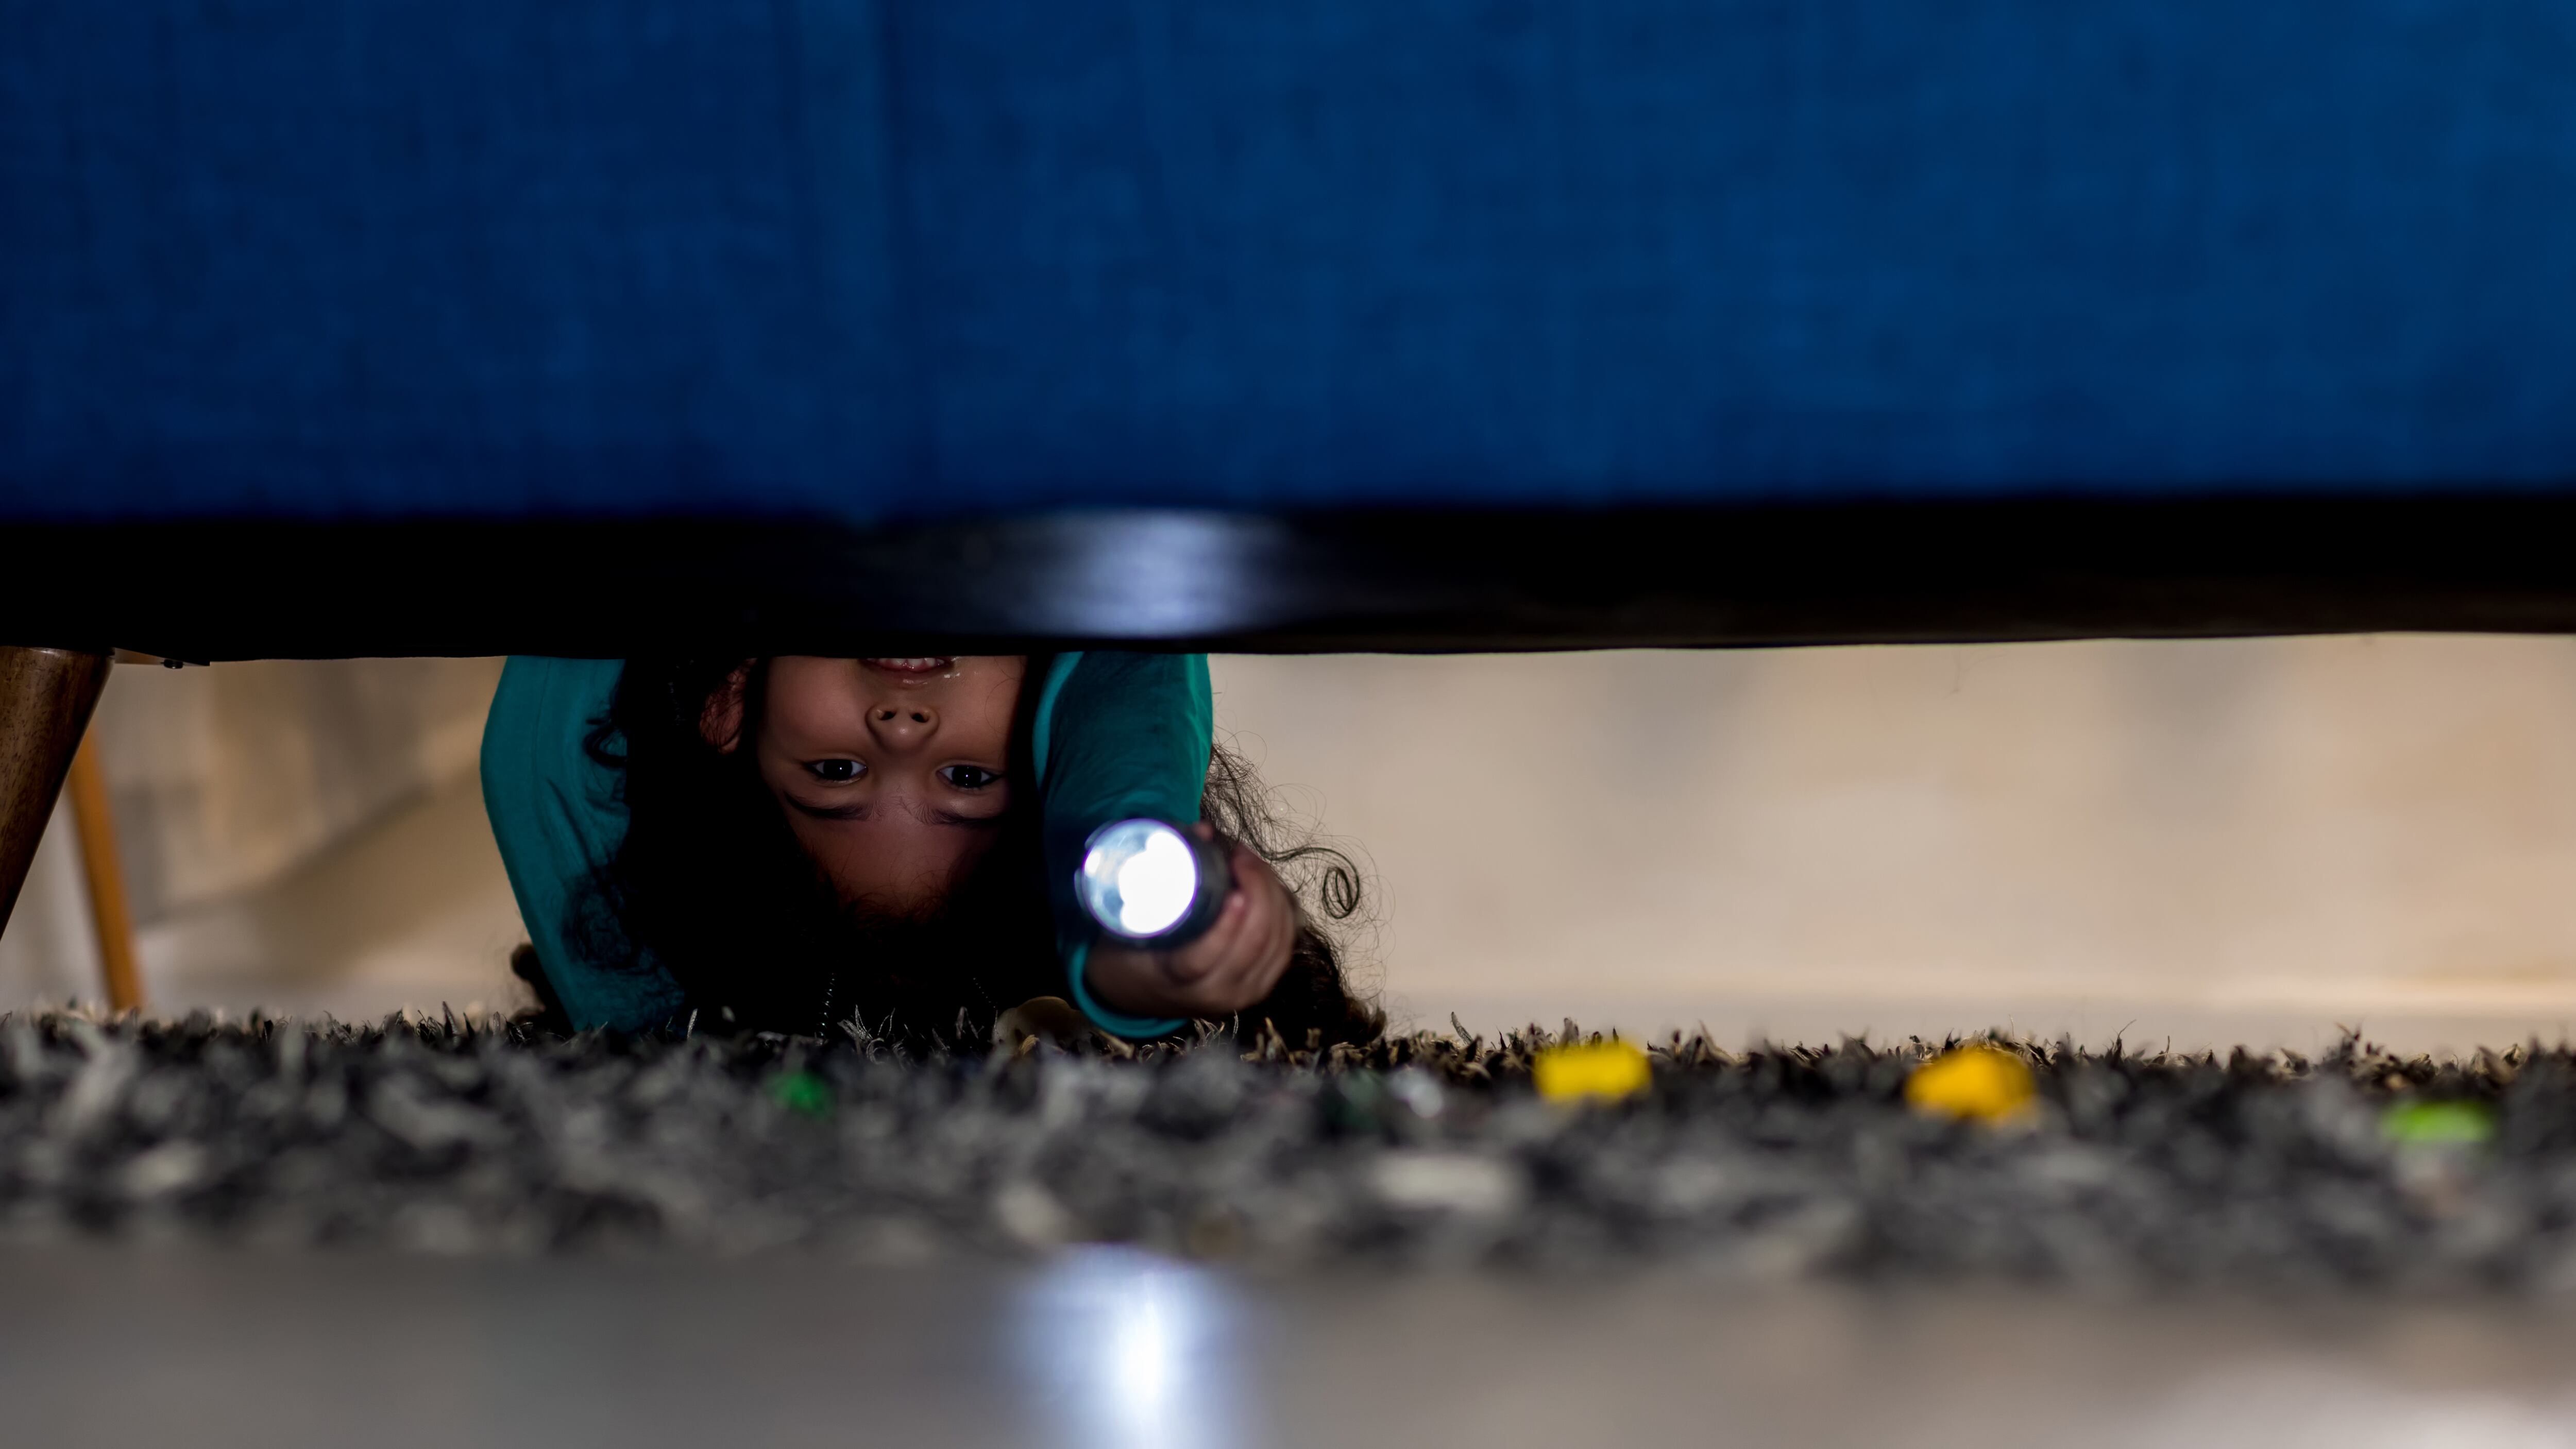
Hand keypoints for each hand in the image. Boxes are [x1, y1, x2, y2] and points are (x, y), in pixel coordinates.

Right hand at [1085, 832, 1297, 1020]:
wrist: (1138, 994)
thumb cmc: (1129, 951)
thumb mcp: (1126, 921)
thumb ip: (1156, 876)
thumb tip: (1203, 830)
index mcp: (1175, 980)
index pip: (1203, 959)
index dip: (1225, 926)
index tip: (1233, 890)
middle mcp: (1215, 993)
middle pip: (1254, 944)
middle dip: (1258, 891)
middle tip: (1240, 856)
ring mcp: (1242, 992)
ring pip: (1276, 942)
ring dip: (1272, 894)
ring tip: (1251, 863)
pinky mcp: (1261, 985)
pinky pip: (1285, 944)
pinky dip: (1283, 910)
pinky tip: (1268, 884)